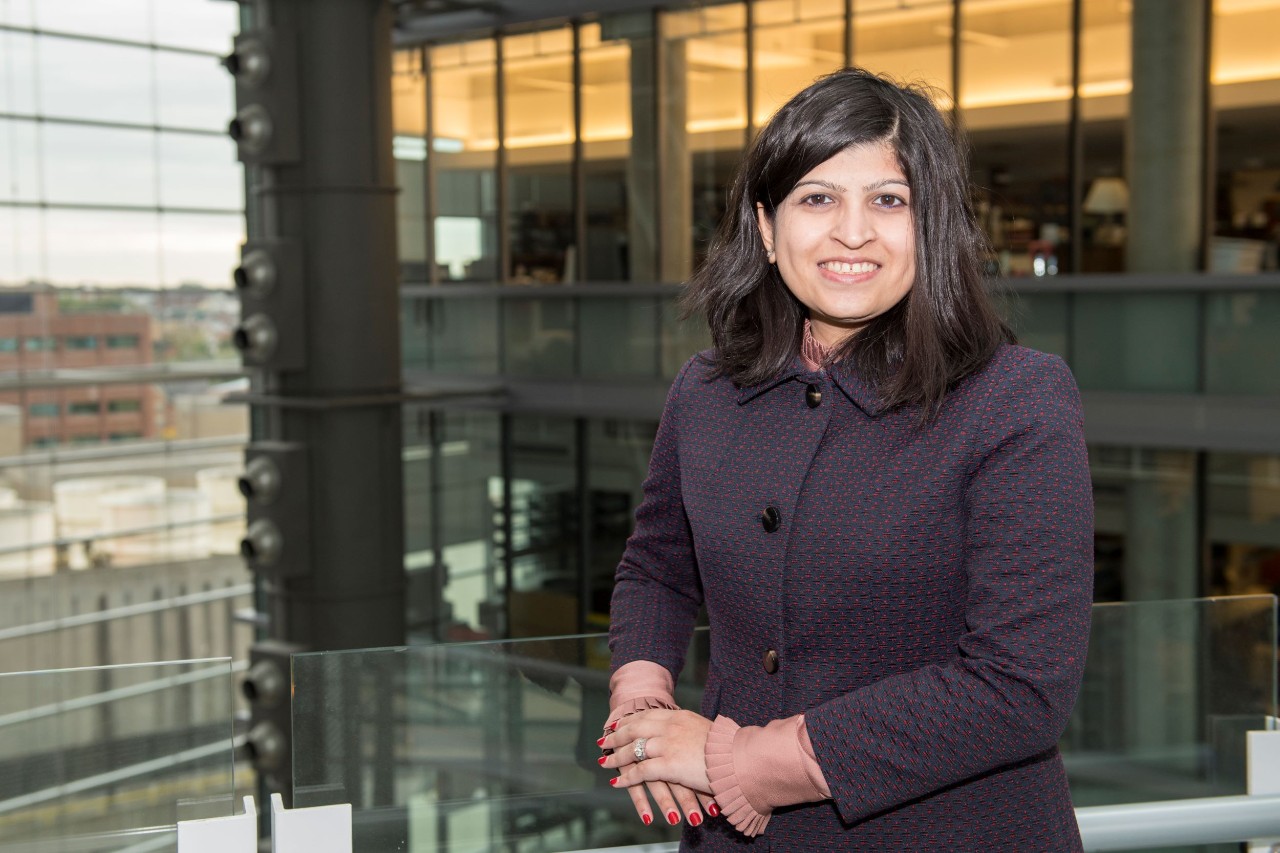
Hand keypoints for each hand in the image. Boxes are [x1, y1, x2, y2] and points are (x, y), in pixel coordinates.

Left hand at [599, 709, 717, 826]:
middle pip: (635, 728)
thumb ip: (691, 729)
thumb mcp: (706, 729)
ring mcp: (667, 745)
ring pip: (634, 749)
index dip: (632, 721)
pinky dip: (626, 778)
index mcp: (679, 716)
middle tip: (606, 741)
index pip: (648, 716)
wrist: (737, 757)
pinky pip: (640, 771)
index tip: (621, 724)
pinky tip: (617, 782)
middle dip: (618, 735)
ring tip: (605, 762)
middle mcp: (670, 727)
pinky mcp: (668, 765)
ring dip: (617, 757)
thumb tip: (689, 731)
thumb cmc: (727, 746)